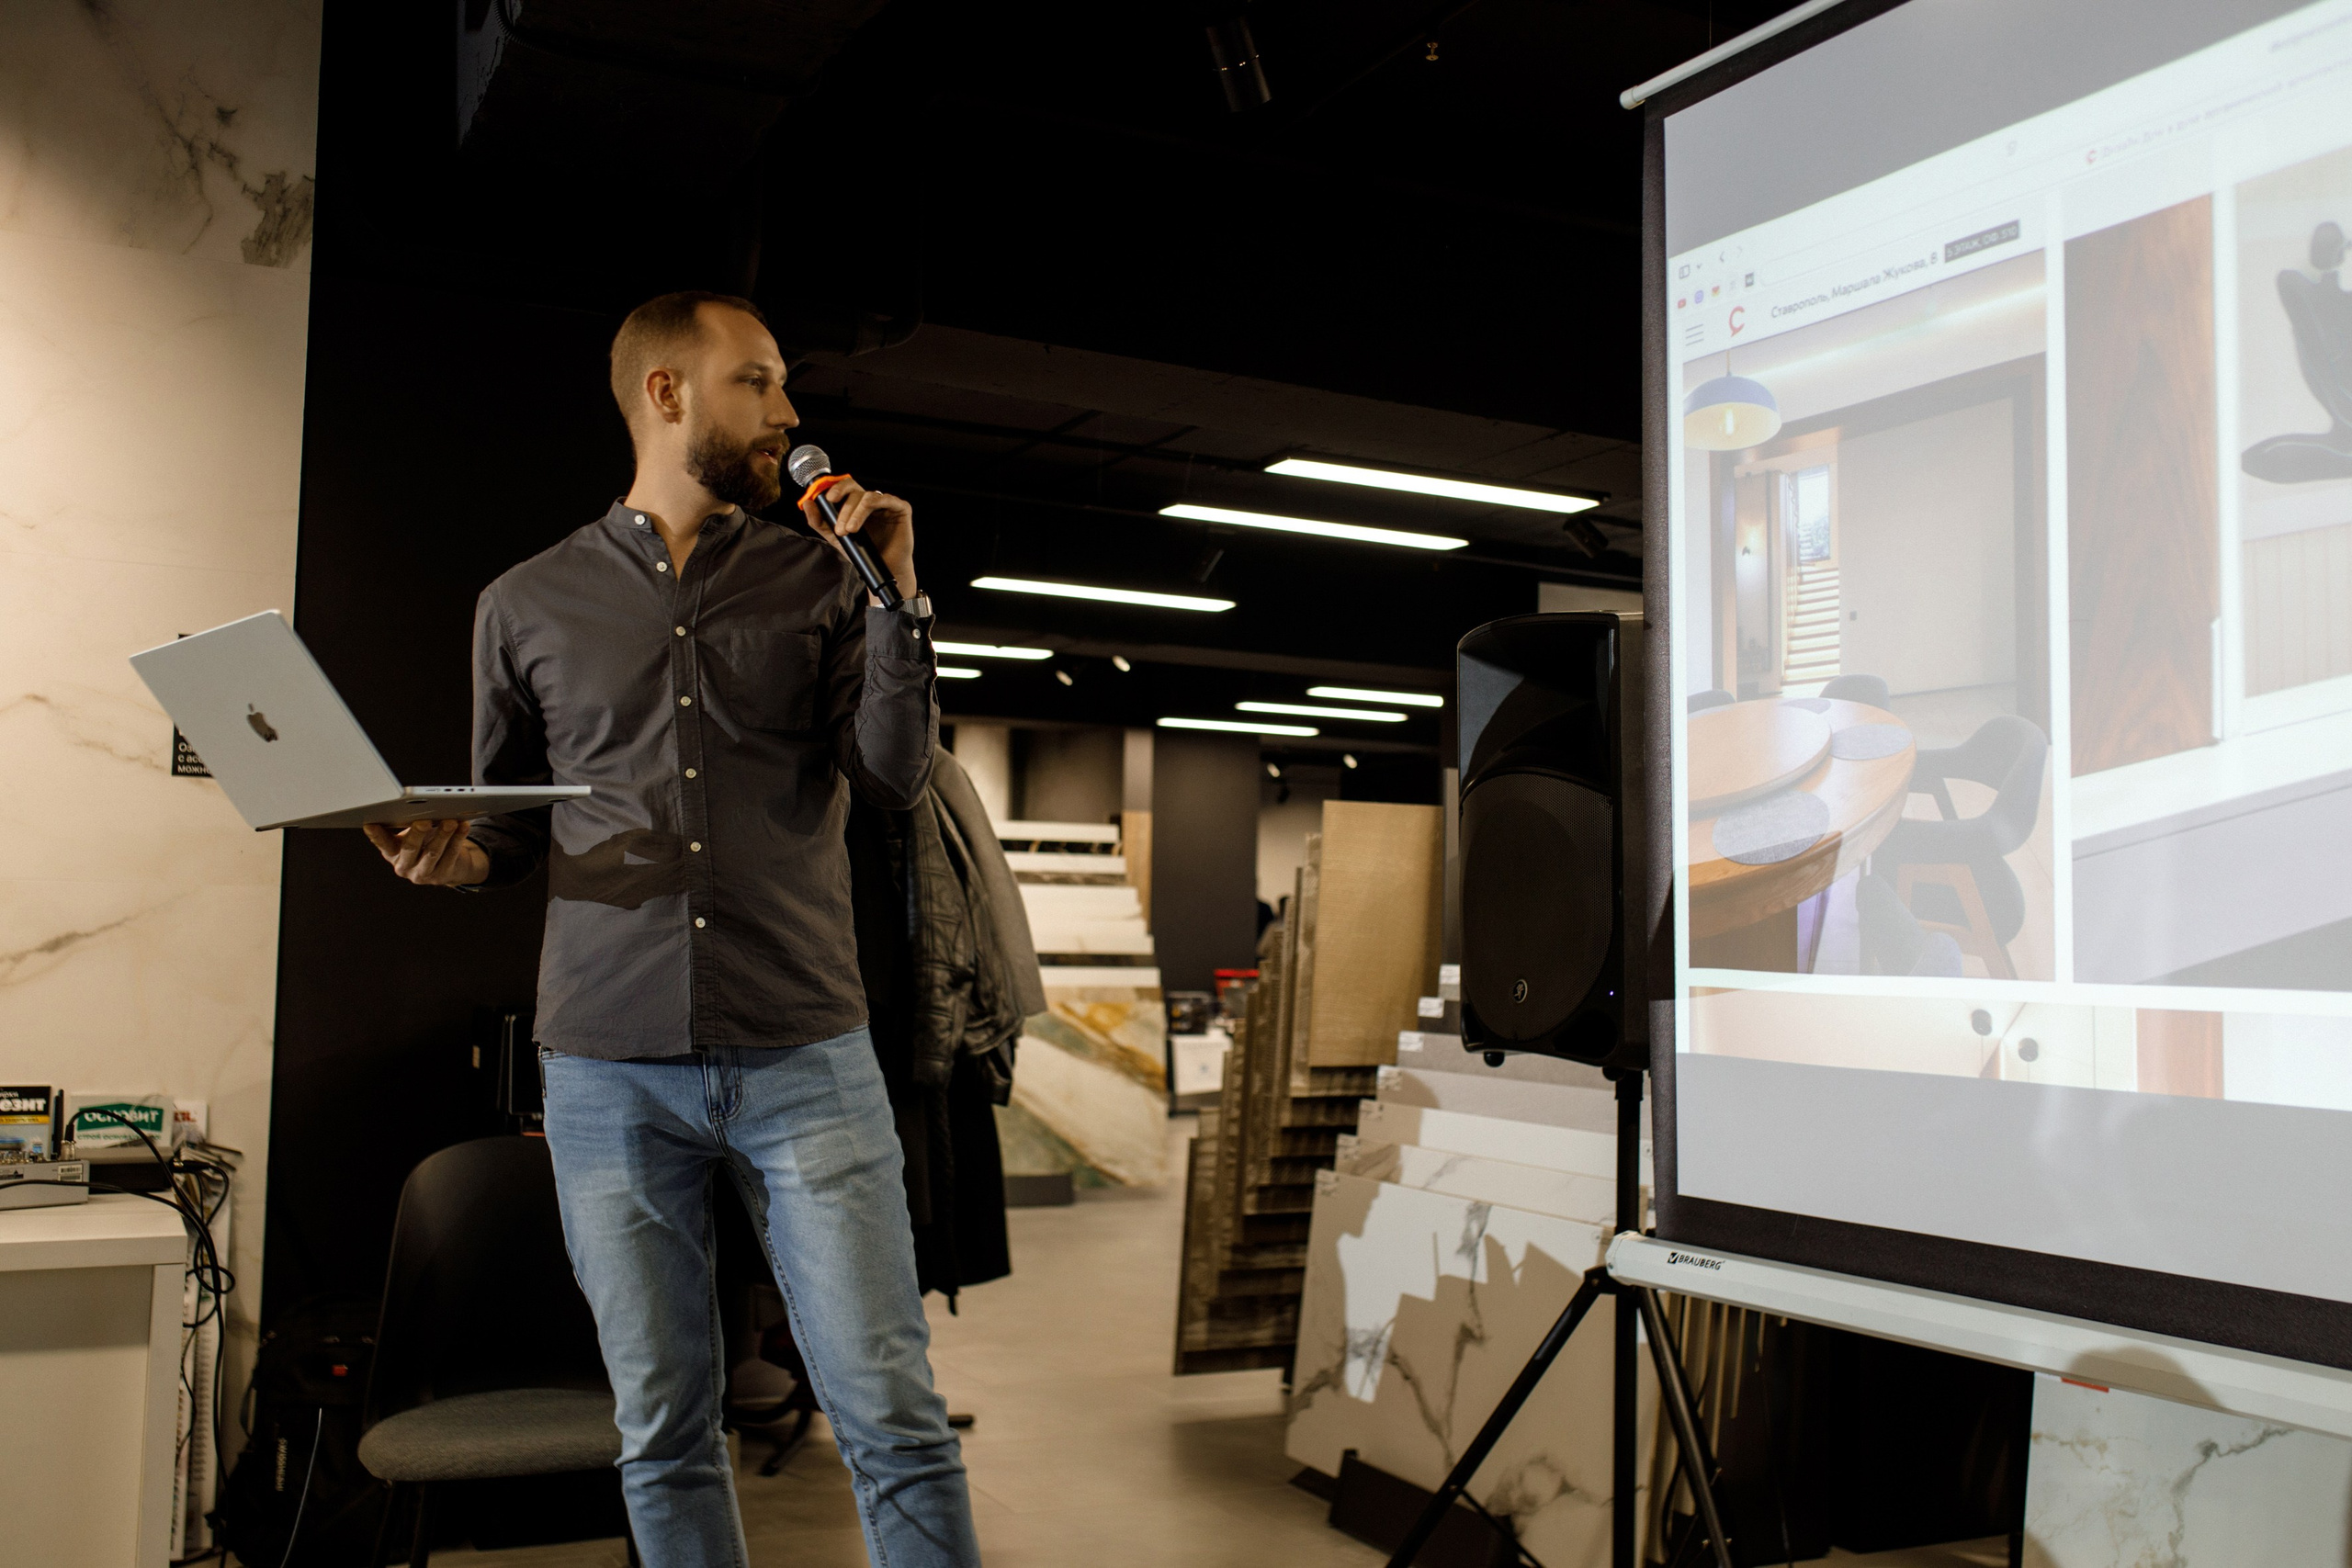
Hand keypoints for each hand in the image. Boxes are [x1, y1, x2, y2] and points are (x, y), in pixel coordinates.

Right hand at [363, 819, 489, 886]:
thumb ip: (411, 824)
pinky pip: (451, 854)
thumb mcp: (414, 835)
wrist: (450, 866)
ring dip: (443, 835)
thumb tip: (419, 805)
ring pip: (433, 852)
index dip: (376, 835)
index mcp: (392, 853)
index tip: (369, 824)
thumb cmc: (427, 843)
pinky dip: (458, 838)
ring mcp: (422, 874)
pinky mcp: (442, 876)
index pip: (382, 843)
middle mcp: (404, 866)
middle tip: (423, 820)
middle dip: (417, 833)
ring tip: (451, 820)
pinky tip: (463, 826)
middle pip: (410, 848)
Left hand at [801, 477, 915, 601]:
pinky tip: (863, 524)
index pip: (845, 487)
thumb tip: (807, 503)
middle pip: (854, 489)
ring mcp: (886, 503)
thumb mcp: (836, 538)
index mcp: (857, 503)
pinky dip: (870, 508)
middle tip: (839, 528)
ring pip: (867, 496)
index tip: (827, 499)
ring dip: (855, 513)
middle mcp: (871, 500)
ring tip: (850, 531)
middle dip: (843, 507)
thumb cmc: (863, 553)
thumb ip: (820, 522)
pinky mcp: (901, 508)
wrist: (883, 570)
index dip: (835, 488)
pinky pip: (885, 499)